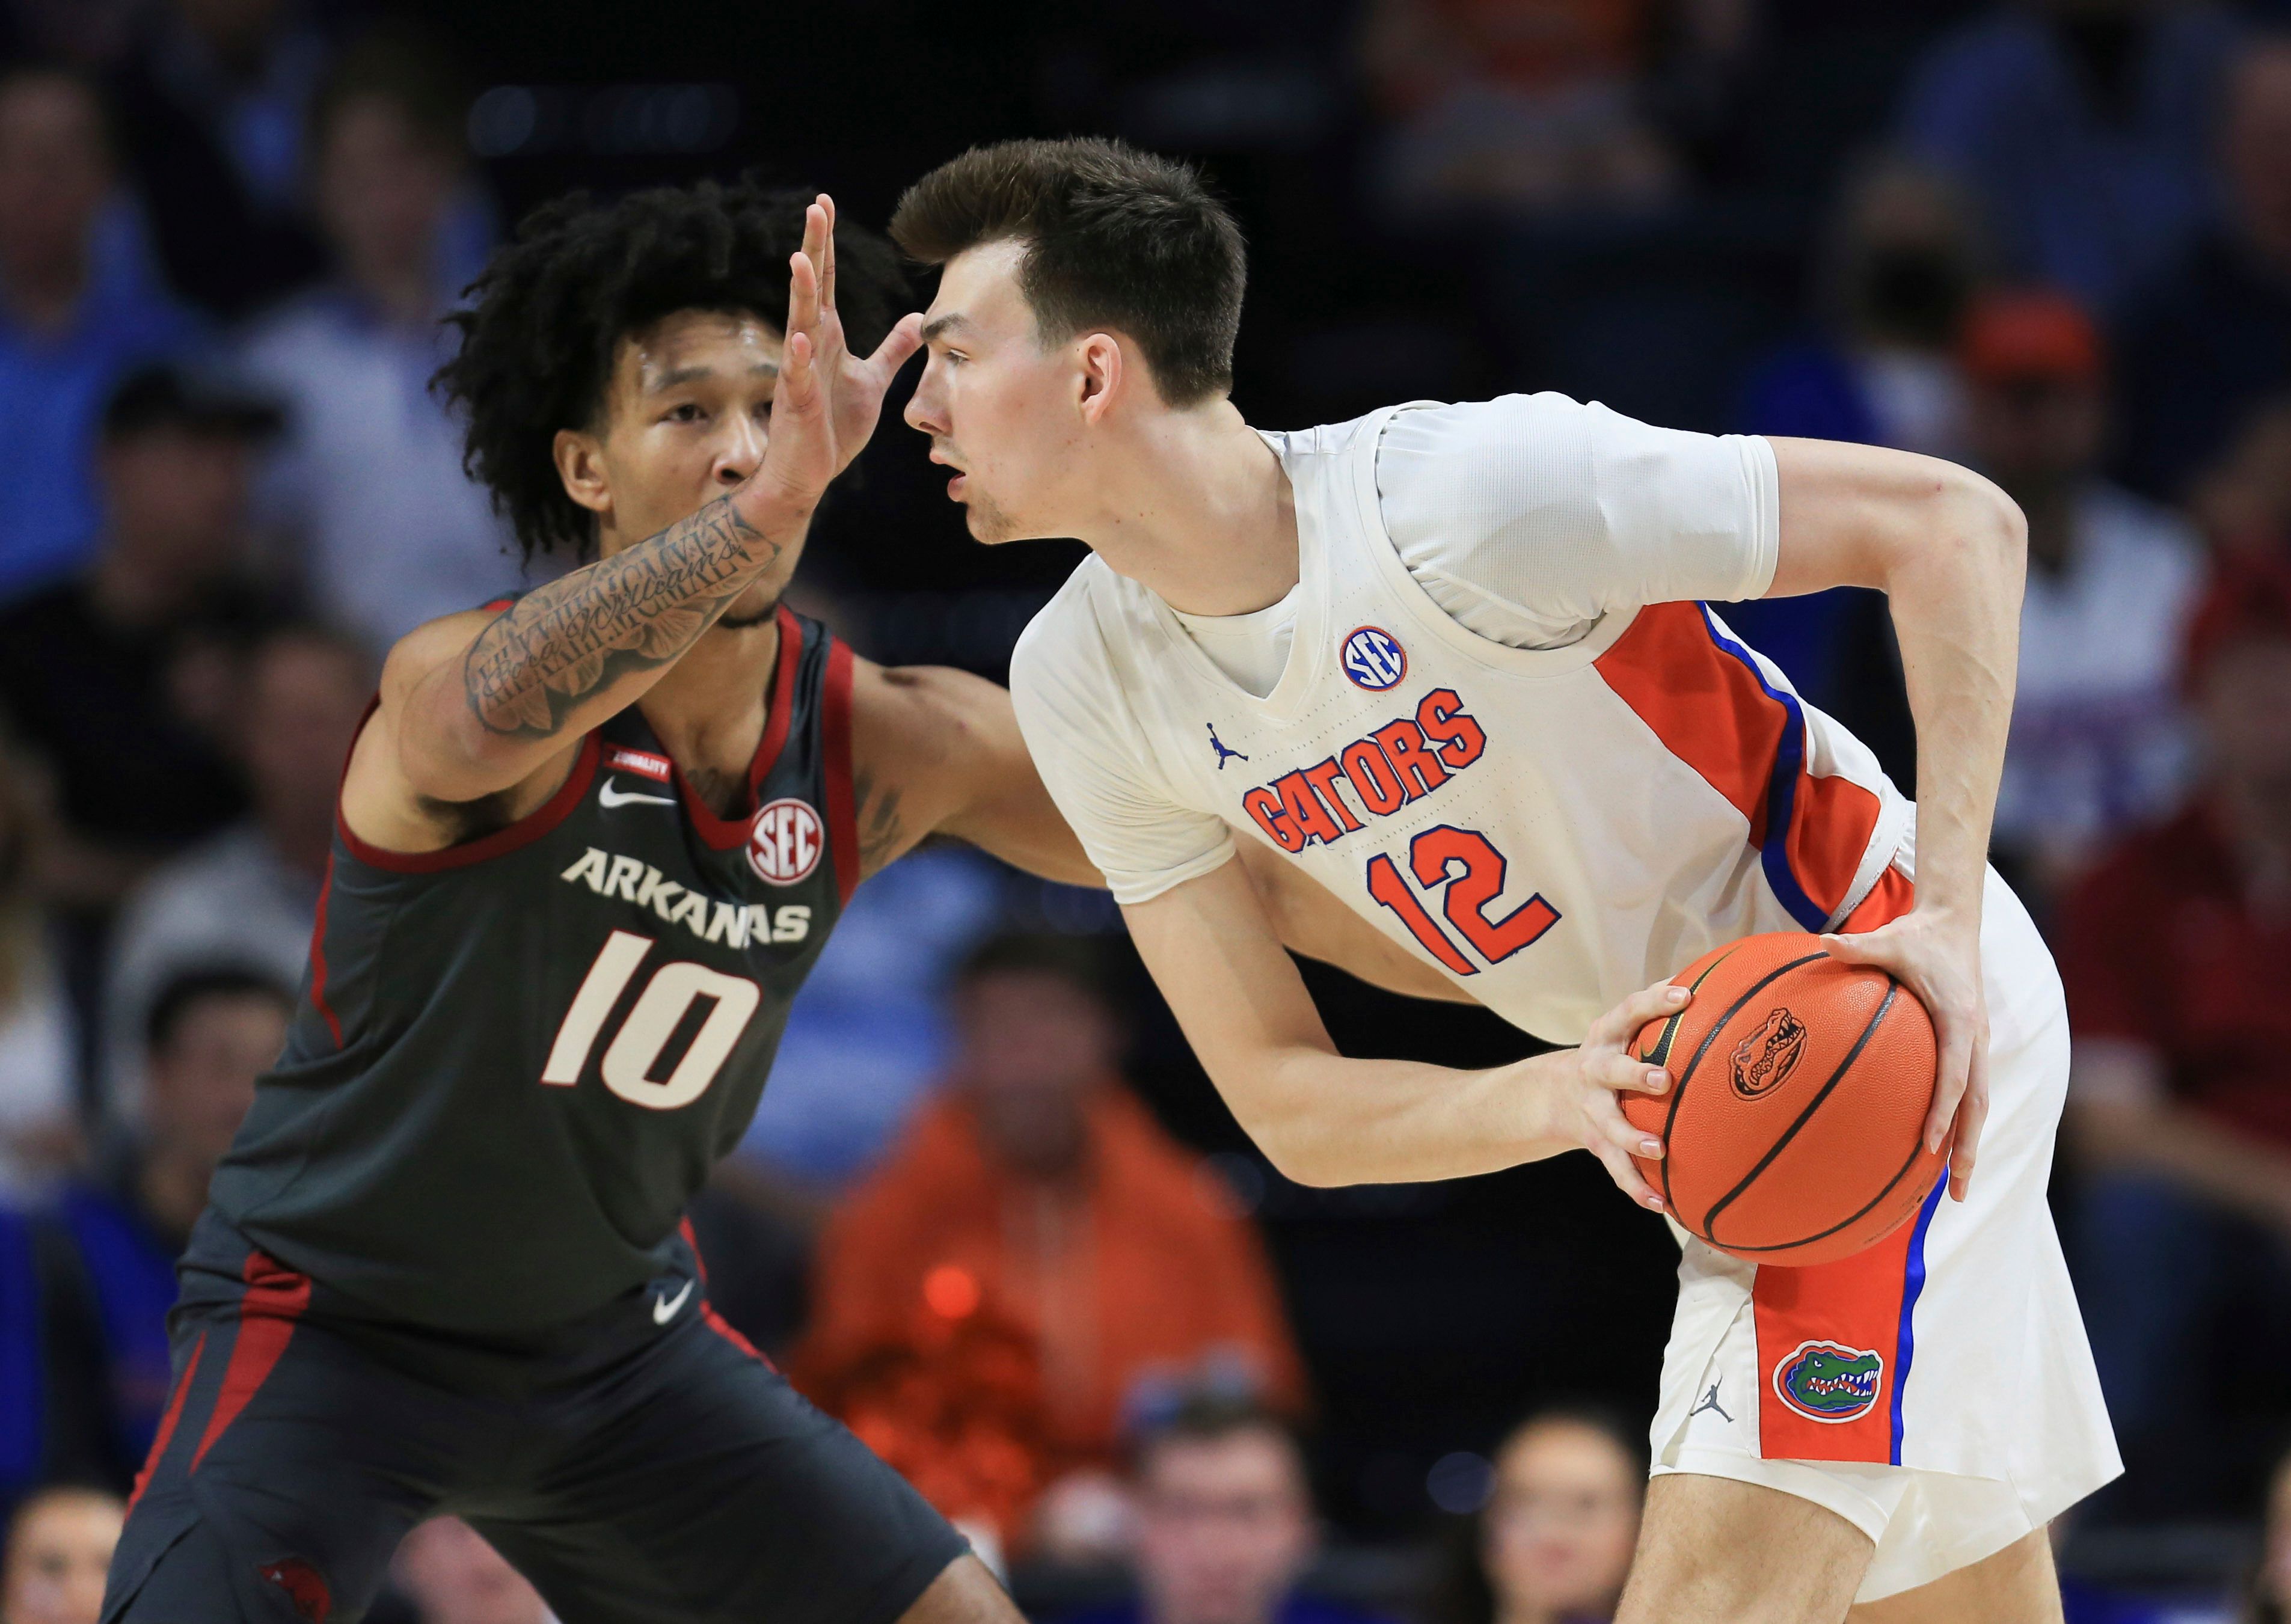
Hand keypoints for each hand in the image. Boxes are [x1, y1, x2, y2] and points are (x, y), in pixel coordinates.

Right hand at [748, 195, 925, 520]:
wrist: (808, 473)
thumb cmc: (834, 427)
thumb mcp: (872, 381)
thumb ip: (893, 349)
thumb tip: (919, 319)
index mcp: (827, 336)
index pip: (828, 280)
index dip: (827, 243)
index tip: (824, 203)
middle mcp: (809, 346)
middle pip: (812, 288)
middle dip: (814, 248)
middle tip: (815, 207)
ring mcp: (800, 373)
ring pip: (799, 325)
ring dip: (801, 293)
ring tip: (801, 258)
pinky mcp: (798, 404)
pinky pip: (796, 378)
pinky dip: (797, 359)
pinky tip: (799, 340)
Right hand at [1541, 978, 1687, 1212]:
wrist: (1553, 1093)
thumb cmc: (1613, 1051)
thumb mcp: (1625, 1025)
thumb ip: (1661, 1006)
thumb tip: (1717, 975)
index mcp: (1606, 1034)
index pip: (1628, 1010)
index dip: (1654, 1002)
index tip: (1684, 996)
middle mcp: (1594, 1069)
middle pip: (1611, 1070)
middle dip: (1636, 1074)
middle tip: (1665, 1080)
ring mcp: (1593, 1108)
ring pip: (1610, 1125)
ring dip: (1633, 1138)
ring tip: (1660, 1149)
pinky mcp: (1596, 1141)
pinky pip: (1615, 1167)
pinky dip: (1636, 1187)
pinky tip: (1662, 1205)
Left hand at [1820, 905, 1986, 1200]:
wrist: (1953, 923)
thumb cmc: (1917, 935)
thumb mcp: (1888, 939)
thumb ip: (1857, 946)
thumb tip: (1822, 943)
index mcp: (1960, 1018)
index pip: (1954, 1074)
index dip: (1943, 1110)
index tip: (1928, 1143)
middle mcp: (1976, 1037)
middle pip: (1978, 1103)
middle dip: (1968, 1148)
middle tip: (1954, 1191)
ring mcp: (1978, 1044)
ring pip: (1979, 1104)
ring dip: (1970, 1145)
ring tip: (1955, 1189)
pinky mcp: (1972, 1047)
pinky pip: (1970, 1093)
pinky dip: (1961, 1124)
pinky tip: (1941, 1151)